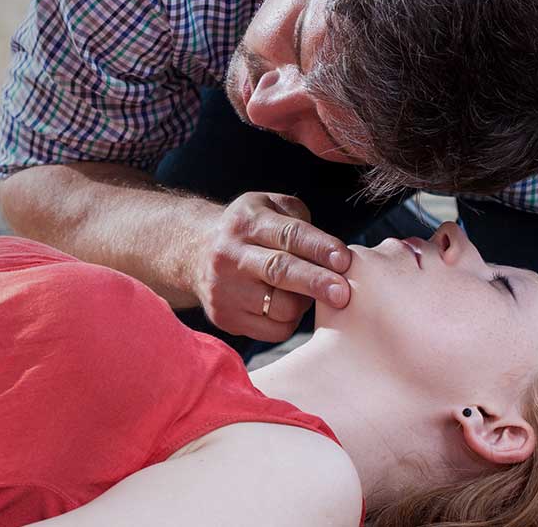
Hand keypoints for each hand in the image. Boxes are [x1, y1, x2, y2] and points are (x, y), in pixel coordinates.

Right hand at [191, 192, 351, 341]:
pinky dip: (289, 321)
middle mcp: (230, 255)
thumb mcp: (268, 207)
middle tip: (343, 293)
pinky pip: (273, 330)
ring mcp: (224, 289)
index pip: (288, 235)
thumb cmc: (247, 230)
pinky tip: (285, 307)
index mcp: (245, 222)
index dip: (319, 248)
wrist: (193, 252)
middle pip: (280, 271)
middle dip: (316, 282)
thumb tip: (332, 255)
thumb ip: (300, 220)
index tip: (344, 260)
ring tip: (304, 292)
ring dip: (304, 303)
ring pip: (280, 307)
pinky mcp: (225, 317)